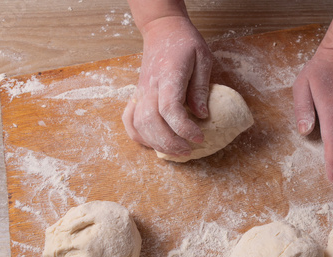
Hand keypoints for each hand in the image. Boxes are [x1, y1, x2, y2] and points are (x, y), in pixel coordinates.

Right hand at [122, 16, 212, 155]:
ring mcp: (141, 92)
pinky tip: (154, 142)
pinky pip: (130, 121)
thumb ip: (201, 87)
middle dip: (170, 142)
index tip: (200, 137)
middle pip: (152, 122)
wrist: (162, 29)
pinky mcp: (137, 96)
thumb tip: (202, 115)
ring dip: (156, 143)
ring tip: (176, 151)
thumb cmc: (185, 42)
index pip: (170, 109)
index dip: (184, 128)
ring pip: (139, 124)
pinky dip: (139, 136)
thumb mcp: (203, 58)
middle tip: (189, 150)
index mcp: (168, 76)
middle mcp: (150, 86)